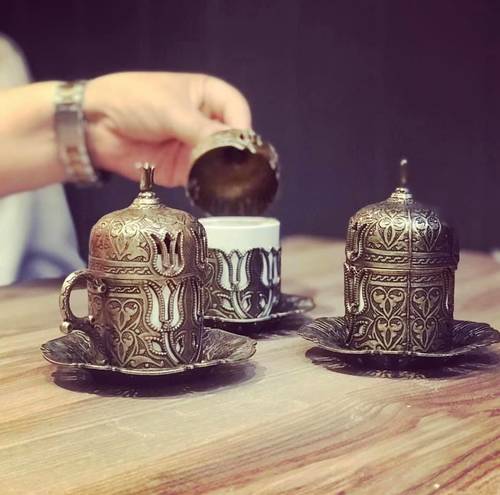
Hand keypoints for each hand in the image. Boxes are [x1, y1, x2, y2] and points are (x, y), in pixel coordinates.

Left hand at [84, 72, 251, 186]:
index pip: (236, 109)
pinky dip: (207, 183)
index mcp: (206, 96)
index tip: (240, 143)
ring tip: (227, 180)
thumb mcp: (170, 109)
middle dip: (234, 152)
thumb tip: (232, 145)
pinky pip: (202, 178)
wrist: (94, 126)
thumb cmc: (132, 101)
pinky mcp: (183, 170)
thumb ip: (201, 129)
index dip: (241, 125)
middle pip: (231, 138)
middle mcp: (204, 122)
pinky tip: (210, 187)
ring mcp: (195, 148)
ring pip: (220, 161)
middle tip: (238, 166)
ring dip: (223, 170)